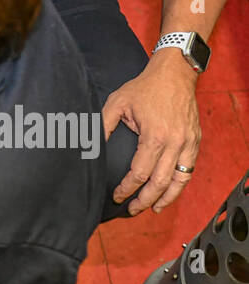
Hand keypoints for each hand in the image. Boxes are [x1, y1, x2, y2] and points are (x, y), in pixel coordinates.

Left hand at [103, 53, 201, 214]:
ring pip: (179, 180)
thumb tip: (88, 147)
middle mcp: (175, 142)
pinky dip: (180, 184)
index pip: (139, 173)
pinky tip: (170, 192)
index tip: (116, 196)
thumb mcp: (116, 104)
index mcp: (154, 137)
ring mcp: (188, 142)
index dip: (126, 189)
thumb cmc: (144, 87)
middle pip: (159, 182)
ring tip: (152, 209)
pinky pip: (189, 168)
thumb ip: (101, 127)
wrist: (175, 73)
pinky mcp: (195, 140)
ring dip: (166, 198)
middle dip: (144, 200)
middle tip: (131, 210)